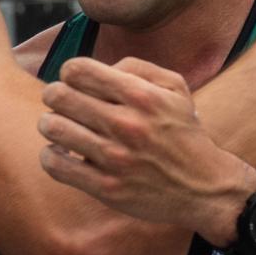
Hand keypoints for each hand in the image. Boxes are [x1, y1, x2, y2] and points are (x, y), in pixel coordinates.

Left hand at [39, 57, 255, 243]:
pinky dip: (51, 155)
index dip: (70, 73)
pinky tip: (63, 153)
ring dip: (51, 124)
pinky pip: (55, 164)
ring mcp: (114, 158)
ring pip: (53, 128)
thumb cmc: (184, 133)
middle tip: (63, 103)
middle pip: (59, 96)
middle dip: (55, 96)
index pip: (78, 70)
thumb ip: (137, 67)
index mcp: (141, 96)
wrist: (204, 187)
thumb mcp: (175, 88)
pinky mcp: (105, 187)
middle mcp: (126, 124)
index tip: (77, 83)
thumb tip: (100, 67)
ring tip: (60, 127)